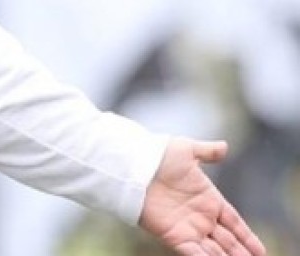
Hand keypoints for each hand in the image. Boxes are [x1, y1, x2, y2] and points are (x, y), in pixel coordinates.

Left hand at [139, 138, 266, 254]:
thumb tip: (224, 147)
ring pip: (213, 250)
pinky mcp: (172, 235)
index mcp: (208, 199)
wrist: (133, 164)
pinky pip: (192, 252)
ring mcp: (187, 227)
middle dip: (240, 253)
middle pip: (227, 241)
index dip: (247, 236)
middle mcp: (200, 217)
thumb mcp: (186, 150)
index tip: (260, 251)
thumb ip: (206, 151)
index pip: (234, 222)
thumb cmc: (157, 155)